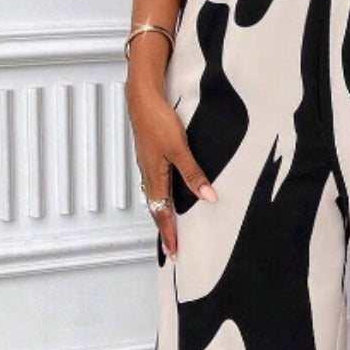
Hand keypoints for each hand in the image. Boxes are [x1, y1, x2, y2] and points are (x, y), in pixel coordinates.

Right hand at [125, 76, 217, 258]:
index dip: (169, 233)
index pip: (162, 213)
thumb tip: (207, 197)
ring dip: (162, 214)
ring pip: (154, 197)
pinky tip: (167, 195)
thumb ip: (193, 174)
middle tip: (172, 247)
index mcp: (154, 177)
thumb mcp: (179, 149)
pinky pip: (155, 184)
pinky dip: (161, 198)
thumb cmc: (157, 120)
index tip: (174, 251)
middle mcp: (148, 175)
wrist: (141, 97)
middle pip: (156, 209)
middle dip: (165, 230)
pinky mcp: (150, 156)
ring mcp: (148, 165)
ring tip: (170, 228)